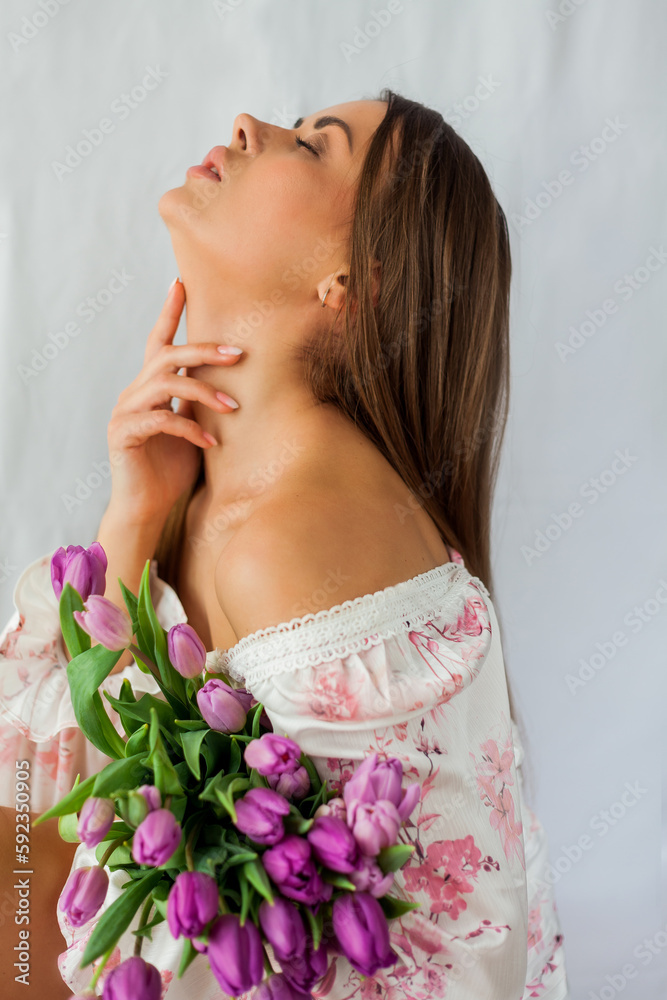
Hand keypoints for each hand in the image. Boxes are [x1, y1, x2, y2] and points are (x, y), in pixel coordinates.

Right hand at [105, 278, 240, 527]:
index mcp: (150, 387)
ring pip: (164, 384)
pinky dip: (190, 429)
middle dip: (203, 351)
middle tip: (238, 354)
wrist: (147, 507)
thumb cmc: (173, 468)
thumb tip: (235, 381)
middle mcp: (134, 393)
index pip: (159, 342)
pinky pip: (160, 419)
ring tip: (233, 409)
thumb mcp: (195, 428)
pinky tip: (212, 444)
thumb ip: (202, 402)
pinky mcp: (123, 434)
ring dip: (204, 393)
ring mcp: (125, 412)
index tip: (182, 282)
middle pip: (167, 356)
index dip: (169, 312)